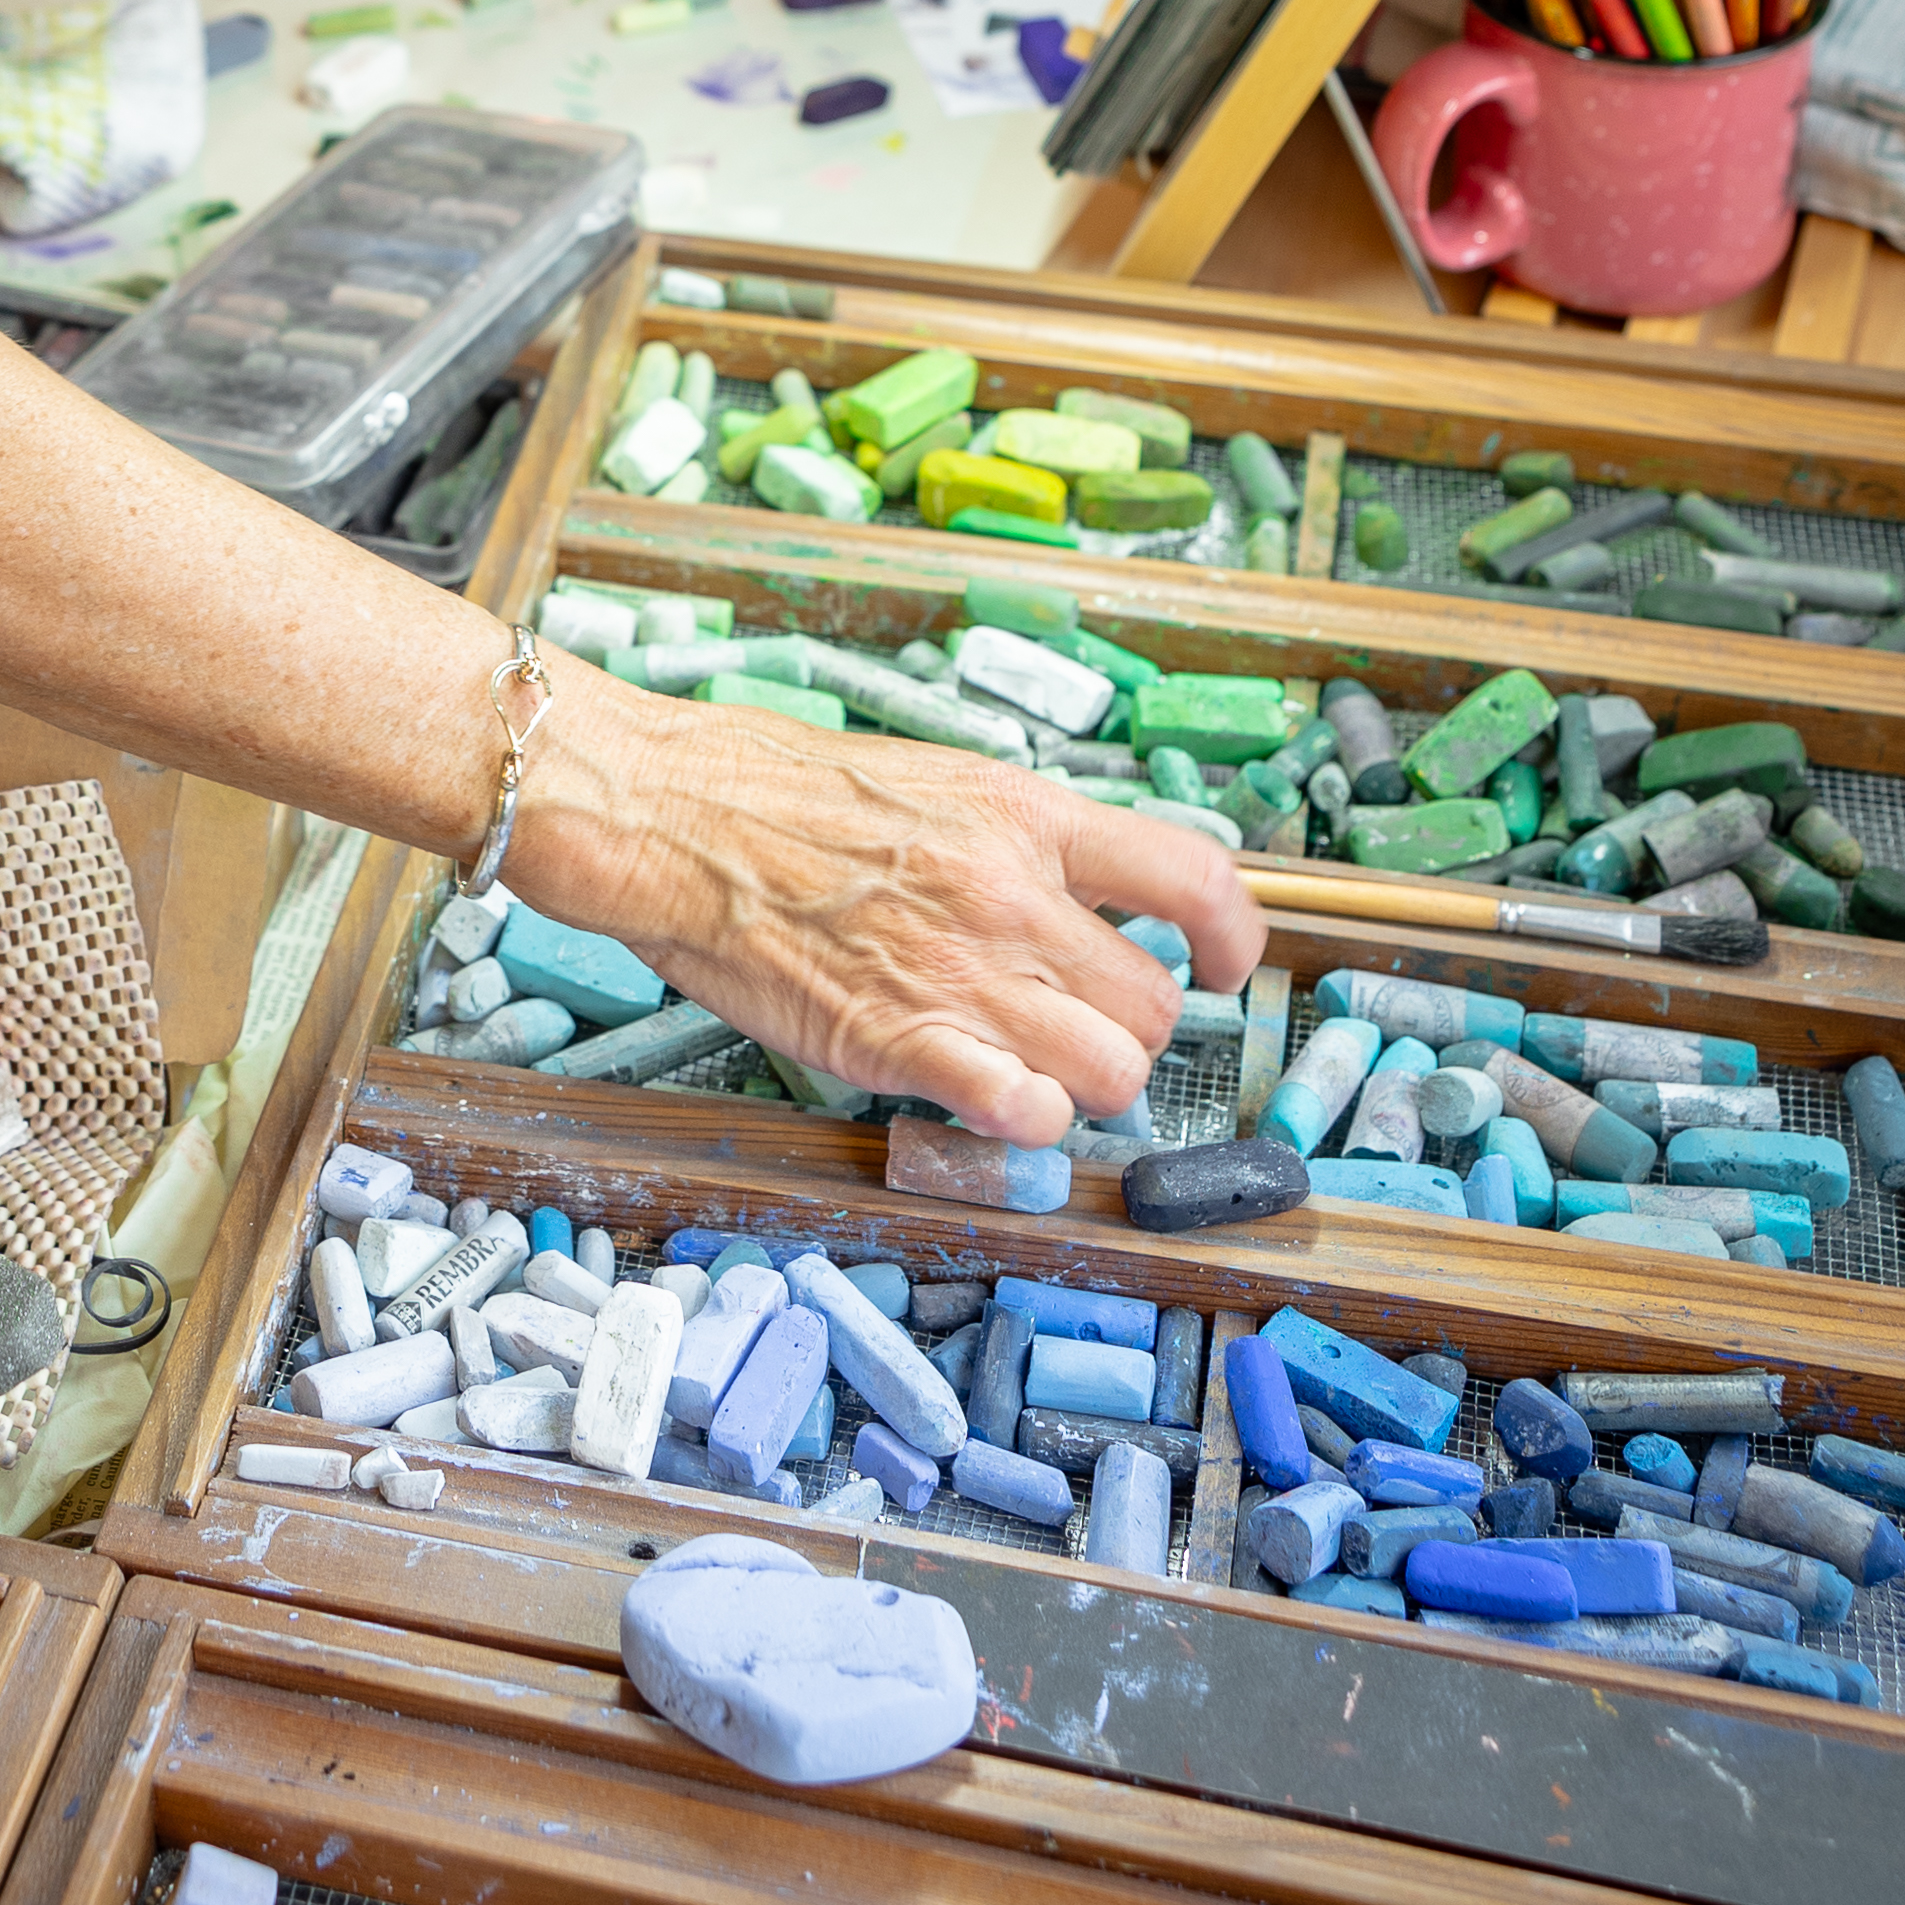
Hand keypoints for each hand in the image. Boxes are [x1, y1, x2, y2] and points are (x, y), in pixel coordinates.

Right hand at [522, 668, 1262, 1147]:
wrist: (674, 815)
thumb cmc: (775, 790)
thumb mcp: (930, 781)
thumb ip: (1012, 839)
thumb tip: (1073, 887)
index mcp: (1024, 815)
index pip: (1192, 875)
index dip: (1230, 937)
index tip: (1219, 965)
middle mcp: (1013, 894)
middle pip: (1151, 1004)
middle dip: (1129, 1030)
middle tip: (1080, 1028)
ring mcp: (962, 972)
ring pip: (1108, 1073)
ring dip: (1083, 1087)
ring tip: (1032, 1069)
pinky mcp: (901, 1041)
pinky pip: (1022, 1113)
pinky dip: (1024, 1123)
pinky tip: (988, 1099)